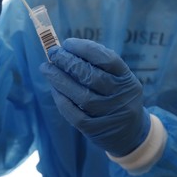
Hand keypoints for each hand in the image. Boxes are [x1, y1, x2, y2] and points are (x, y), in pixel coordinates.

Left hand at [40, 38, 149, 156]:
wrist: (130, 133)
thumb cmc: (117, 96)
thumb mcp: (118, 79)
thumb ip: (98, 64)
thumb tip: (66, 50)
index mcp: (126, 79)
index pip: (107, 59)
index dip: (85, 49)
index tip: (67, 43)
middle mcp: (121, 97)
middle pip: (92, 76)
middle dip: (69, 62)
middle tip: (53, 53)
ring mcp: (109, 114)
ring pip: (82, 96)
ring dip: (60, 80)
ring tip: (46, 68)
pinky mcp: (95, 130)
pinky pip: (75, 114)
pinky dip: (62, 99)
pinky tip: (53, 88)